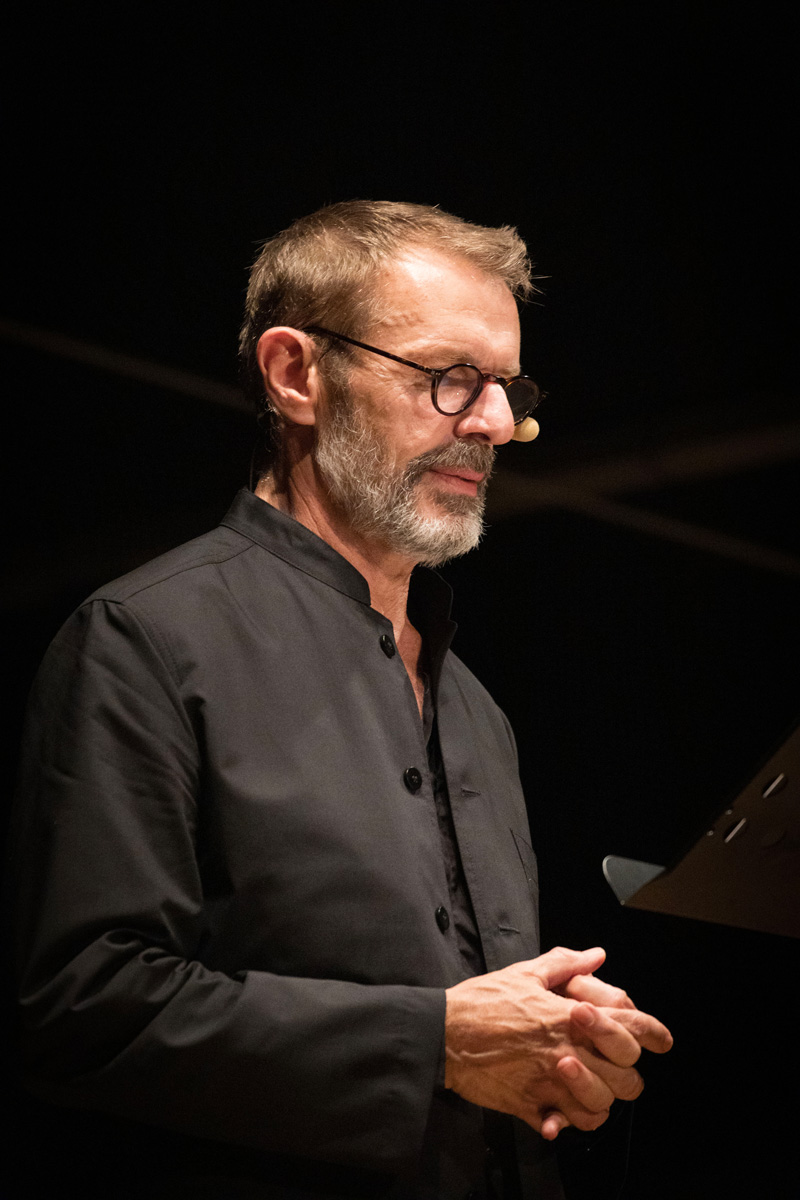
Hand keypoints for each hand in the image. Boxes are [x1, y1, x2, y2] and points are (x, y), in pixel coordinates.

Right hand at [445, 947, 671, 1139]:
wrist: (442, 1034)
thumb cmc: (481, 1001)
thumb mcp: (524, 973)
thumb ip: (565, 963)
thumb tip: (597, 955)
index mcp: (568, 1015)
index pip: (628, 1026)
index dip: (653, 1033)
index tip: (663, 1039)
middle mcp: (566, 1050)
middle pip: (626, 1077)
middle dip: (629, 1073)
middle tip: (618, 1067)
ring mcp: (550, 1081)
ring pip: (602, 1106)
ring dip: (603, 1099)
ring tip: (592, 1089)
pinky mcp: (530, 1104)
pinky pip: (566, 1124)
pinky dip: (571, 1122)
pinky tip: (564, 1112)